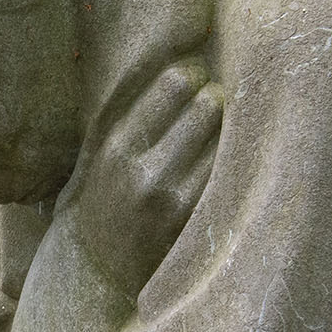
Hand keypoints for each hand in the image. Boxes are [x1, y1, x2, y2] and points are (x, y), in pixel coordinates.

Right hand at [62, 60, 223, 298]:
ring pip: (226, 139)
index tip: (195, 81)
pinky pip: (229, 175)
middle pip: (208, 106)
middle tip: (215, 106)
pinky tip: (228, 162)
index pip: (175, 82)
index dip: (193, 75)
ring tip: (222, 133)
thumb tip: (181, 60)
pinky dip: (233, 162)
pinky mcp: (194, 222)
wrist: (97, 271)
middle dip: (216, 100)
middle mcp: (144, 169)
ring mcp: (172, 198)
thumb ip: (131, 112)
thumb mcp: (101, 153)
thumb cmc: (105, 199)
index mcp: (118, 144)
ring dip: (230, 131)